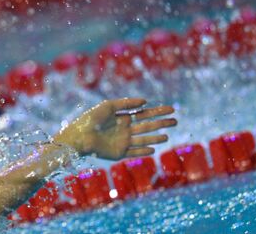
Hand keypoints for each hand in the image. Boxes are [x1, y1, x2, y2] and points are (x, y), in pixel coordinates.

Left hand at [53, 98, 175, 159]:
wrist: (79, 135)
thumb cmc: (91, 118)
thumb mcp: (108, 106)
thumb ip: (126, 103)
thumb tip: (145, 102)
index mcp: (122, 118)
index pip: (143, 114)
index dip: (157, 111)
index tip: (170, 109)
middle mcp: (124, 130)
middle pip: (146, 126)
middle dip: (161, 123)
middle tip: (175, 121)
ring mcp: (123, 142)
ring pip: (143, 139)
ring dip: (155, 137)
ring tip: (167, 136)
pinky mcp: (119, 153)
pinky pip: (134, 152)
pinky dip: (143, 151)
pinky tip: (153, 149)